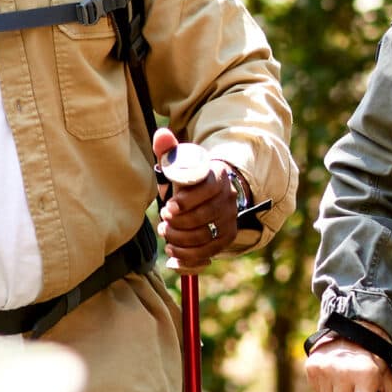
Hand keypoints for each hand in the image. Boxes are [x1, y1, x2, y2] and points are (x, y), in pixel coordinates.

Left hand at [153, 127, 243, 267]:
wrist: (211, 193)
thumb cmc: (190, 179)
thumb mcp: (180, 163)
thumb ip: (169, 150)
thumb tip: (162, 135)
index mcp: (218, 177)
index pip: (208, 189)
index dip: (187, 201)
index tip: (168, 207)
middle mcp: (229, 198)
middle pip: (205, 216)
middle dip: (179, 223)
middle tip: (163, 222)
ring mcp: (230, 220)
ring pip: (205, 236)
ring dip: (180, 239)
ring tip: (166, 233)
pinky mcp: (227, 238)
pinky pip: (208, 253)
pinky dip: (188, 257)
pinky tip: (173, 251)